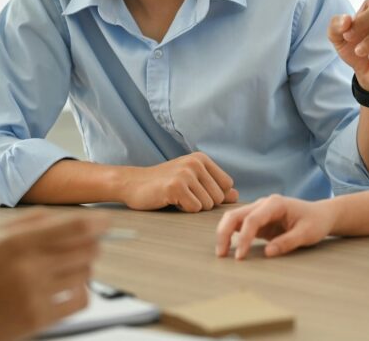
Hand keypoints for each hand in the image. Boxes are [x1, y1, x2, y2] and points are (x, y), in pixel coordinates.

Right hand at [0, 211, 108, 340]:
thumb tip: (68, 217)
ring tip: (69, 266)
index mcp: (16, 242)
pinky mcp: (38, 319)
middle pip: (85, 249)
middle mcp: (28, 267)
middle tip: (88, 244)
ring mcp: (35, 294)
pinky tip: (67, 287)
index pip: (72, 226)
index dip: (96, 222)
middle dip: (92, 244)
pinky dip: (80, 291)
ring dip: (84, 267)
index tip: (105, 222)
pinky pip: (79, 300)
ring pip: (85, 273)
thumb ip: (30, 222)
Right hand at [122, 152, 238, 212]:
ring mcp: (185, 173)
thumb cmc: (164, 184)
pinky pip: (194, 208)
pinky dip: (183, 209)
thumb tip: (236, 195)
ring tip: (177, 196)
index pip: (227, 185)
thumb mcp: (191, 181)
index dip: (214, 195)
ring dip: (192, 206)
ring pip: (207, 204)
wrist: (132, 183)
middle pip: (219, 197)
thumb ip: (214, 187)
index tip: (195, 191)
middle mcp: (196, 162)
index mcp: (202, 159)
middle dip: (203, 202)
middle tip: (183, 195)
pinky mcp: (175, 186)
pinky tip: (171, 200)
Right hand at [215, 194, 336, 259]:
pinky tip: (228, 248)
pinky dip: (231, 235)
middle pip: (235, 214)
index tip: (240, 257)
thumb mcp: (307, 234)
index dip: (244, 238)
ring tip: (222, 253)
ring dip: (224, 233)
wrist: (320, 215)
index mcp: (275, 204)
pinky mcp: (258, 220)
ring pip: (233, 218)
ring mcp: (259, 211)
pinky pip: (240, 226)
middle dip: (225, 232)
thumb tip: (267, 253)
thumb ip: (288, 242)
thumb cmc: (316, 222)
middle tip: (221, 254)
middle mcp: (263, 204)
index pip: (252, 219)